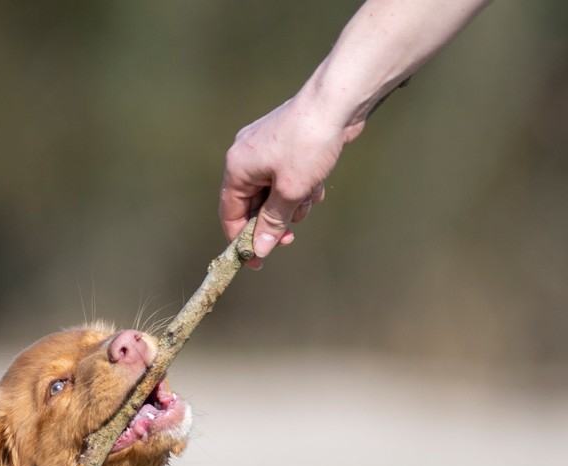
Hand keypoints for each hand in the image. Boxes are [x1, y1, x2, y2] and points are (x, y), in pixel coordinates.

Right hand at [219, 94, 356, 267]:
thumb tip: (260, 249)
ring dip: (291, 203)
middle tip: (291, 234)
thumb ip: (272, 223)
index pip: (230, 214)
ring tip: (310, 197)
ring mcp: (265, 149)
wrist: (337, 102)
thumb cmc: (308, 144)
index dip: (242, 240)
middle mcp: (245, 157)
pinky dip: (300, 186)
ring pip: (272, 192)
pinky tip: (317, 184)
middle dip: (274, 220)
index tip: (258, 261)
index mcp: (237, 168)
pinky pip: (285, 177)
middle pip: (253, 205)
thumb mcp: (290, 191)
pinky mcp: (285, 145)